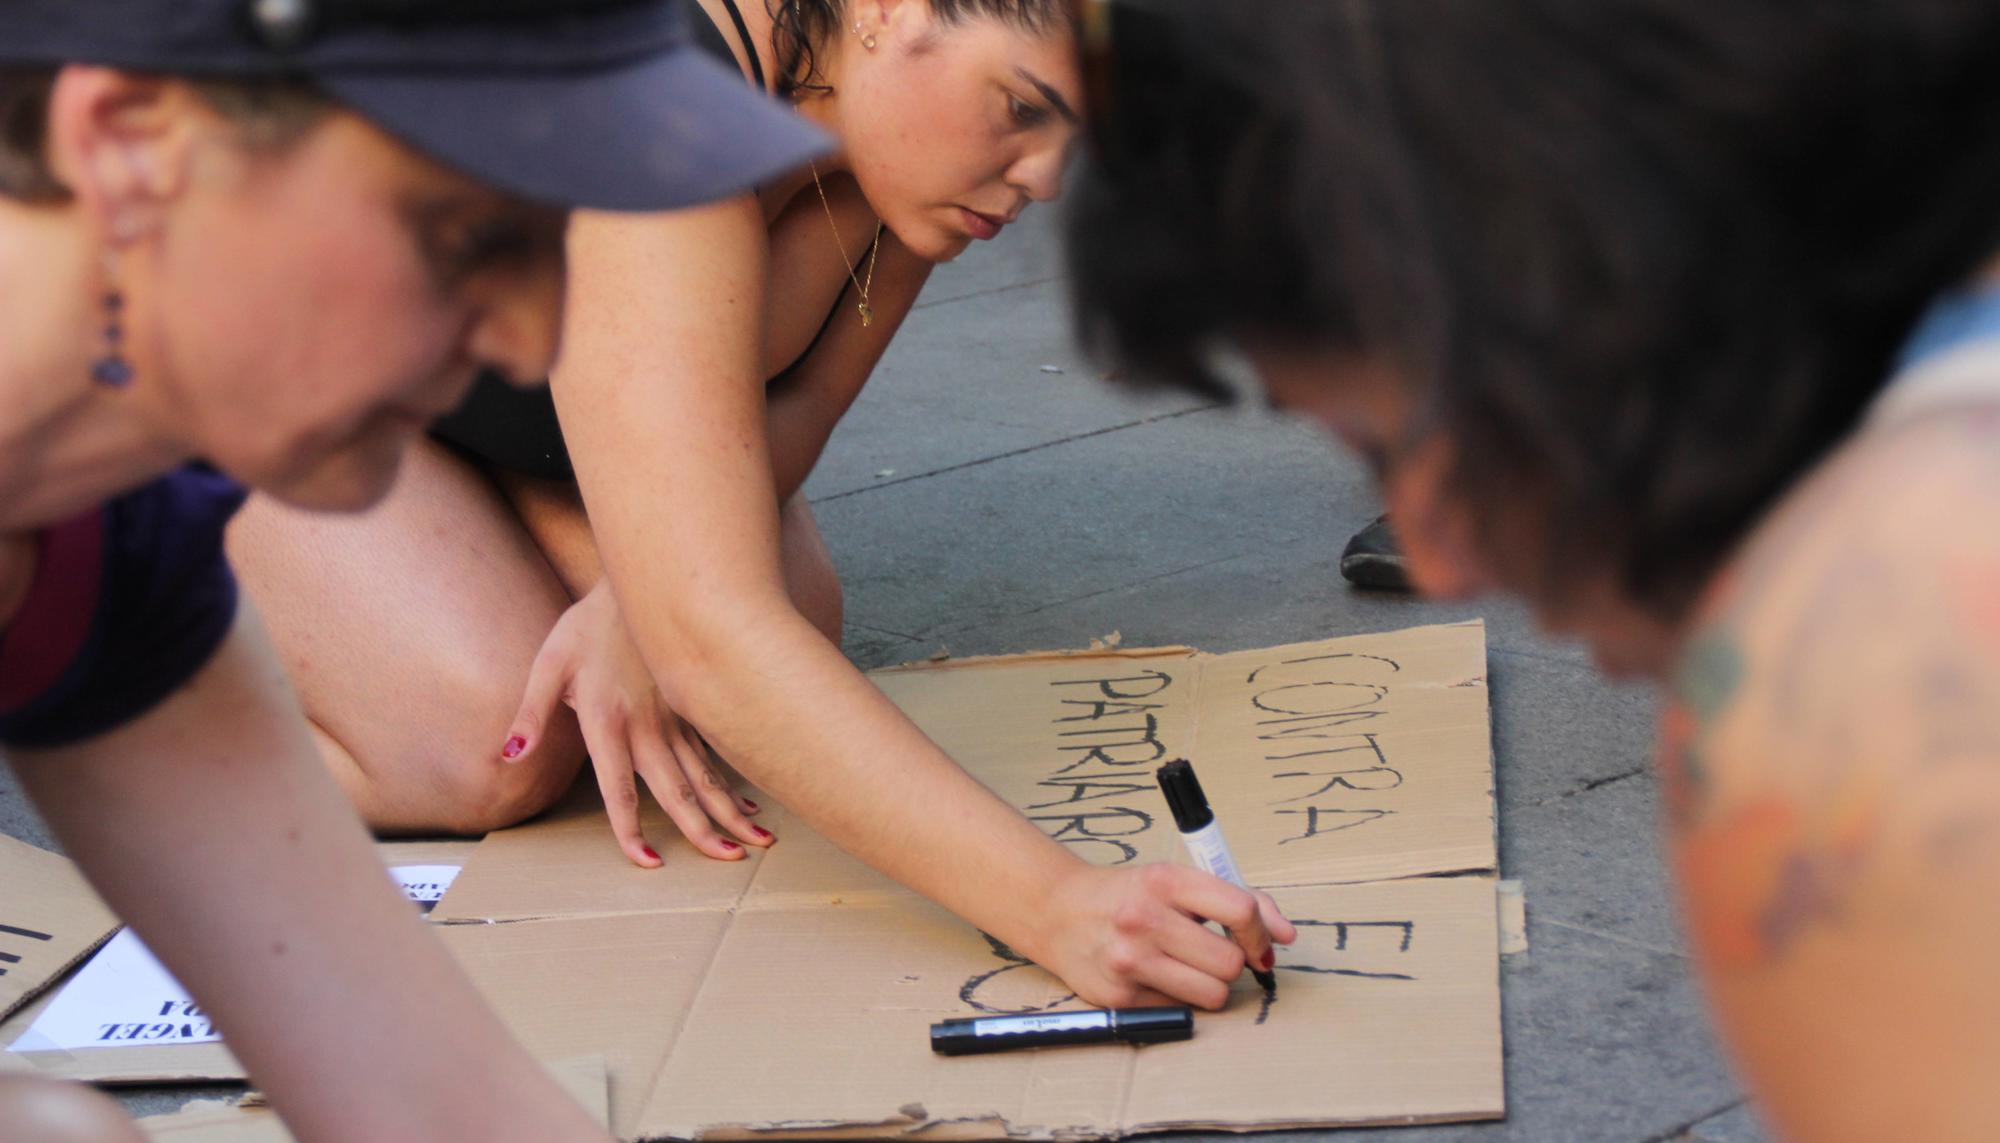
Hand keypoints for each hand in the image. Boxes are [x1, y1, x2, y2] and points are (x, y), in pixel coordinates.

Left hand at [502, 581, 770, 866]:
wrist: (640, 583)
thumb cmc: (587, 625)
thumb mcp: (549, 662)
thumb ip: (531, 713)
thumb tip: (509, 755)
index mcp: (608, 721)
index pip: (620, 788)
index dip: (631, 828)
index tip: (648, 861)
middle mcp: (647, 726)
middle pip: (678, 789)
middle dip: (705, 830)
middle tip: (730, 861)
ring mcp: (675, 717)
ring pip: (705, 774)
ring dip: (730, 811)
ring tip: (757, 842)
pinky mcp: (689, 707)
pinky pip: (713, 754)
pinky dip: (731, 783)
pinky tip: (748, 806)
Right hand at [1031, 863, 1296, 1009]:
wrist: (1058, 912)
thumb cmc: (1129, 895)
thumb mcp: (1177, 882)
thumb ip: (1237, 901)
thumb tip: (1286, 936)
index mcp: (1166, 881)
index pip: (1240, 911)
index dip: (1262, 933)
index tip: (1261, 944)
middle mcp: (1145, 919)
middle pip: (1231, 963)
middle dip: (1231, 963)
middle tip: (1210, 953)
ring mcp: (1130, 961)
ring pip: (1213, 994)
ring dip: (1210, 985)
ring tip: (1185, 966)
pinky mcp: (1121, 997)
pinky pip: (1182, 1010)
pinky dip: (1180, 997)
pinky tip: (1157, 976)